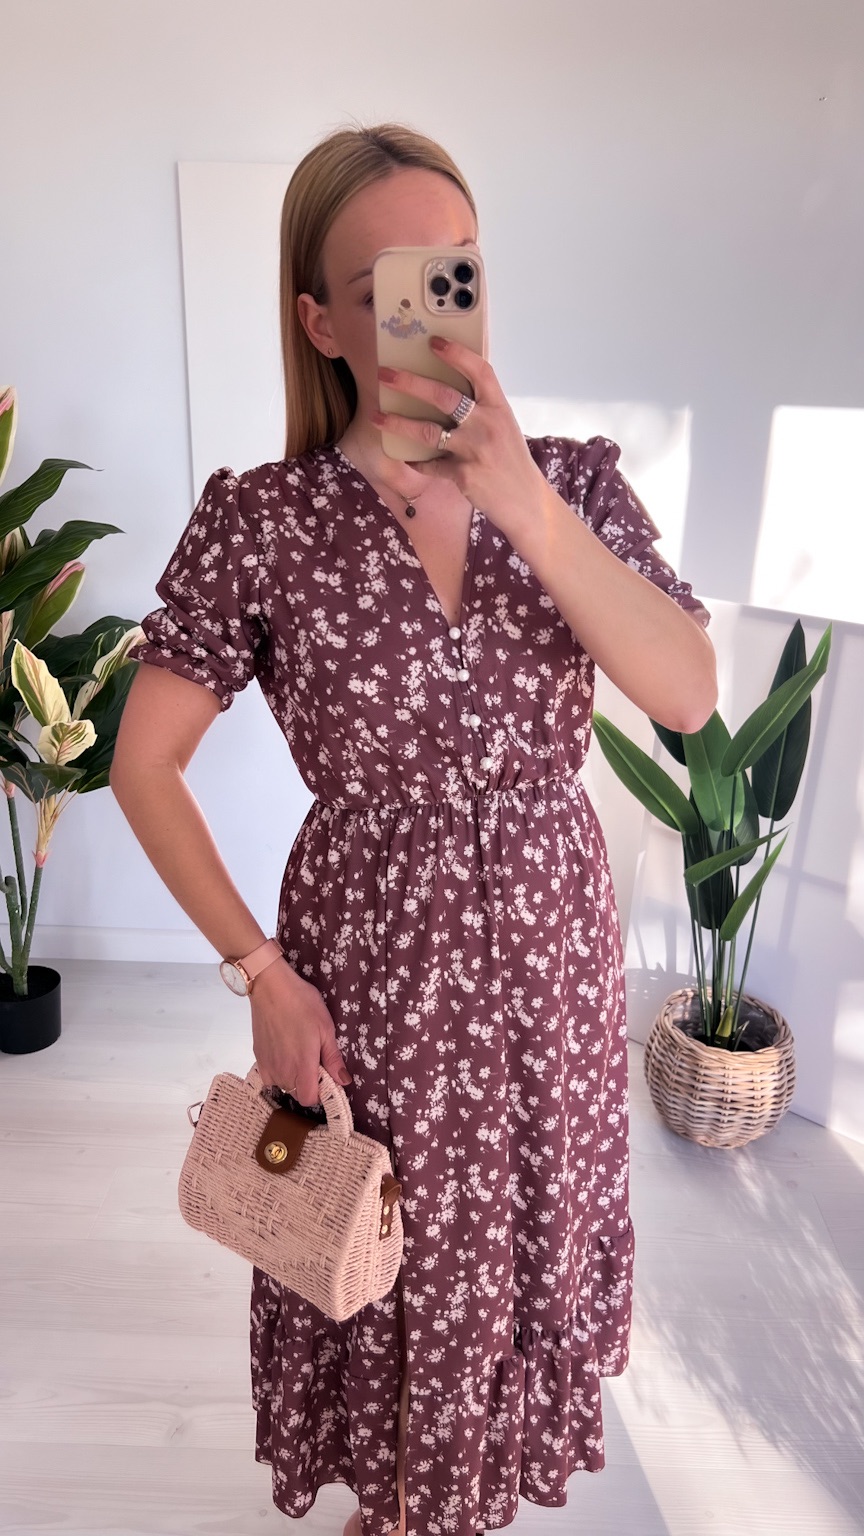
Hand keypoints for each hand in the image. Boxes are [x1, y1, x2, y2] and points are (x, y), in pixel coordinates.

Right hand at [249, 957, 351, 1106]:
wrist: (270, 987)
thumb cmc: (302, 1004)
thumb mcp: (325, 1028)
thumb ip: (333, 1058)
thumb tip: (344, 1081)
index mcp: (302, 1066)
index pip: (309, 1099)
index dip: (320, 1093)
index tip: (325, 1077)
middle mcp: (283, 1071)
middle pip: (296, 1094)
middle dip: (307, 1084)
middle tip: (314, 1060)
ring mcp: (267, 1065)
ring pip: (283, 1085)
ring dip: (293, 1078)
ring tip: (298, 1054)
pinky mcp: (258, 1057)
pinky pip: (269, 1076)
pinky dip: (278, 1072)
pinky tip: (284, 1053)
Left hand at [372, 335, 545, 538]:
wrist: (525, 501)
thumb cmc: (510, 460)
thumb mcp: (504, 427)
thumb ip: (481, 408)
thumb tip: (444, 390)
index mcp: (499, 408)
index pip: (480, 371)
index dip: (457, 354)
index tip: (433, 342)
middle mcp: (487, 425)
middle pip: (444, 396)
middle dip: (410, 383)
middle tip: (385, 374)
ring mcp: (475, 451)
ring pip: (428, 431)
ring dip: (398, 423)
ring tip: (376, 417)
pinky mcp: (463, 475)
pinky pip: (430, 464)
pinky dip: (415, 461)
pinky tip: (404, 456)